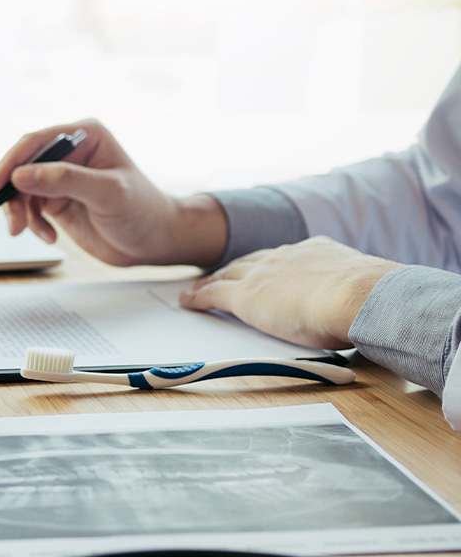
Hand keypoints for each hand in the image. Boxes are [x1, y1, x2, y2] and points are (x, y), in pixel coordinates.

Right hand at [0, 120, 227, 266]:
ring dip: (20, 213)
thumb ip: (64, 180)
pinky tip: (50, 237)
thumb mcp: (107, 193)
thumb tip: (21, 174)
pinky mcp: (57, 200)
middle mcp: (70, 153)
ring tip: (30, 233)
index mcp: (84, 135)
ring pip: (21, 189)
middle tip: (14, 222)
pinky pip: (29, 208)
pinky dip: (32, 224)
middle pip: (22, 166)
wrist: (154, 242)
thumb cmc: (143, 211)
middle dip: (13, 194)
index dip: (11, 163)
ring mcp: (62, 178)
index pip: (36, 142)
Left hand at [179, 236, 401, 348]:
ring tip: (198, 288)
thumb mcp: (361, 287)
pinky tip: (188, 300)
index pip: (283, 257)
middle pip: (250, 262)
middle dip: (234, 269)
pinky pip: (213, 293)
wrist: (359, 296)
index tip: (260, 267)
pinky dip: (199, 297)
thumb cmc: (369, 299)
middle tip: (219, 275)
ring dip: (212, 281)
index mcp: (315, 252)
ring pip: (228, 275)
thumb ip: (353, 291)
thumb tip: (364, 304)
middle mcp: (285, 257)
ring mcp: (263, 274)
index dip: (267, 264)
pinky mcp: (245, 295)